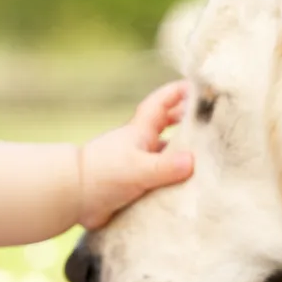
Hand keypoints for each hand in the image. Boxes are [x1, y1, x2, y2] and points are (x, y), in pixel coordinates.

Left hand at [77, 80, 193, 228]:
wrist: (72, 195)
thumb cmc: (103, 174)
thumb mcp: (137, 168)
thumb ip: (165, 167)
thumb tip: (192, 160)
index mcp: (140, 131)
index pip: (161, 104)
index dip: (178, 92)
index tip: (199, 86)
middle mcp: (139, 144)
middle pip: (166, 125)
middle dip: (185, 120)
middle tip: (209, 120)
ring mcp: (136, 163)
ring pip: (164, 153)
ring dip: (182, 153)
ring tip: (207, 155)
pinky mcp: (133, 184)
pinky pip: (159, 177)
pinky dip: (172, 179)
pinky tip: (187, 186)